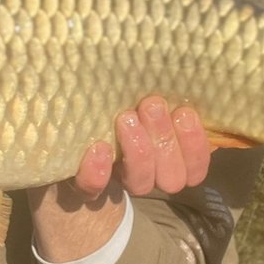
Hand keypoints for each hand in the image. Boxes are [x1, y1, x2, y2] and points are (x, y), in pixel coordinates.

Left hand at [73, 95, 212, 198]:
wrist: (63, 127)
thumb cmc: (119, 98)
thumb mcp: (145, 93)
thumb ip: (169, 94)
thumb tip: (200, 74)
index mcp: (171, 156)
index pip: (195, 168)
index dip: (195, 146)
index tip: (185, 113)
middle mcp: (149, 174)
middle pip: (172, 177)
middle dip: (166, 140)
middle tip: (152, 105)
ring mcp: (118, 181)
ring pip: (141, 183)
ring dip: (139, 151)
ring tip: (126, 118)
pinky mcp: (84, 184)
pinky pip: (93, 188)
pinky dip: (98, 172)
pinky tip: (98, 149)